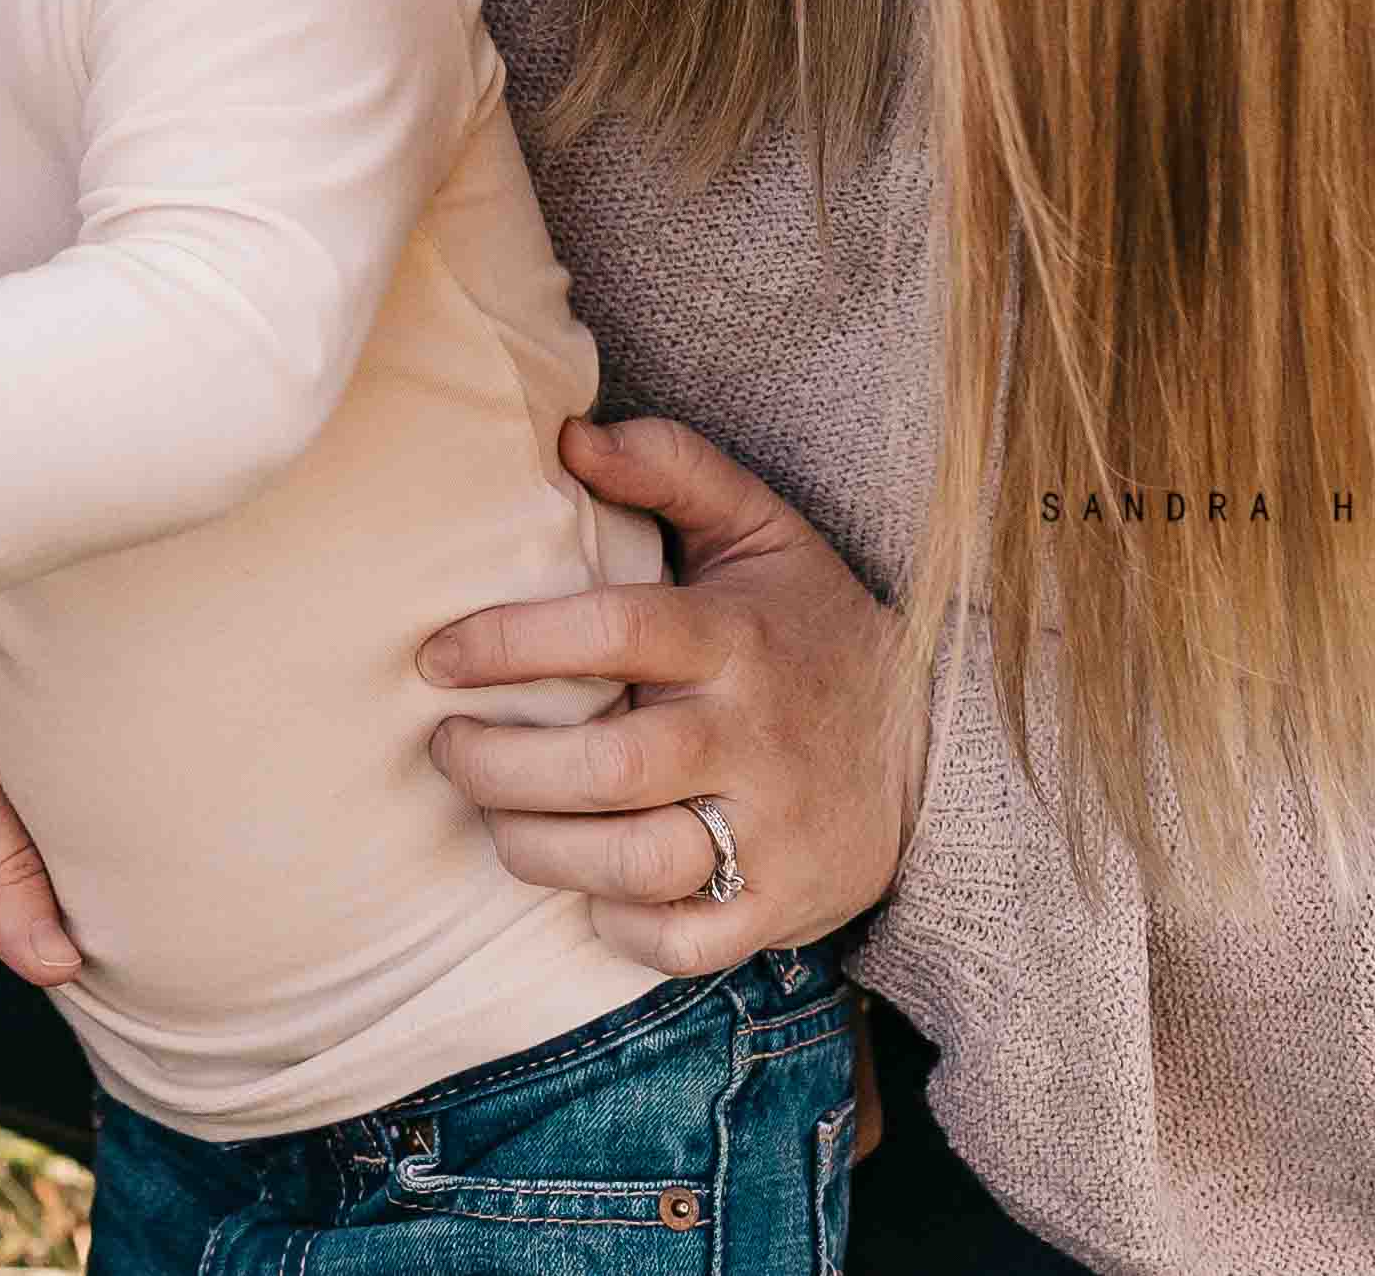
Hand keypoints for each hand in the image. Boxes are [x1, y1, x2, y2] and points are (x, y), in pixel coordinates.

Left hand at [419, 415, 920, 975]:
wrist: (937, 747)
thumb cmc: (809, 629)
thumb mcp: (758, 528)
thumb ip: (668, 466)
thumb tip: (567, 435)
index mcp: (735, 636)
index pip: (611, 631)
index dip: (511, 643)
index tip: (437, 657)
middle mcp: (753, 736)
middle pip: (606, 766)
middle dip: (498, 765)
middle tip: (448, 747)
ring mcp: (772, 829)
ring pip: (633, 862)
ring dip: (537, 848)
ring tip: (496, 816)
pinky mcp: (781, 905)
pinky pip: (679, 940)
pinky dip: (615, 924)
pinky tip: (585, 887)